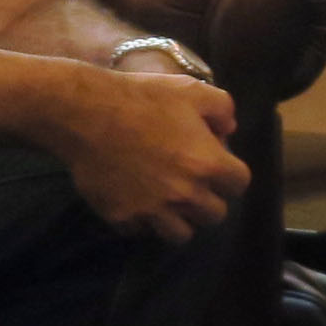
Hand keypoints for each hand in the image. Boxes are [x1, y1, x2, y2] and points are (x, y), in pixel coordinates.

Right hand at [49, 64, 248, 237]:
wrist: (85, 113)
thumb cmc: (142, 98)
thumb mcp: (191, 90)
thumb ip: (222, 109)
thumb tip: (229, 131)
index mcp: (208, 164)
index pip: (240, 184)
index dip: (230, 175)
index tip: (216, 167)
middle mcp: (185, 194)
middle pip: (215, 215)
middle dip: (208, 200)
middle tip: (190, 184)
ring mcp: (153, 210)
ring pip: (181, 235)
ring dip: (179, 220)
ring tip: (167, 202)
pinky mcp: (123, 218)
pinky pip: (141, 232)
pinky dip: (141, 221)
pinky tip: (135, 201)